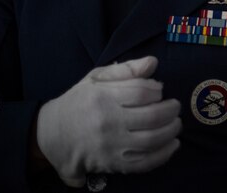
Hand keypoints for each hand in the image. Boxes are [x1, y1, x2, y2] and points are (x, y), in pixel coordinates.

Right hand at [36, 56, 181, 186]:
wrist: (50, 135)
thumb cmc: (79, 101)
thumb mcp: (96, 78)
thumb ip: (126, 69)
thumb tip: (153, 62)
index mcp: (103, 97)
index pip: (142, 92)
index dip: (157, 91)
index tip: (160, 91)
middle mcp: (107, 122)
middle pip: (152, 116)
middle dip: (171, 111)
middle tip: (175, 107)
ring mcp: (111, 145)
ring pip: (152, 140)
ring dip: (171, 131)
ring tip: (176, 123)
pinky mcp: (112, 164)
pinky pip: (145, 162)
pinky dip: (164, 154)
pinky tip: (172, 145)